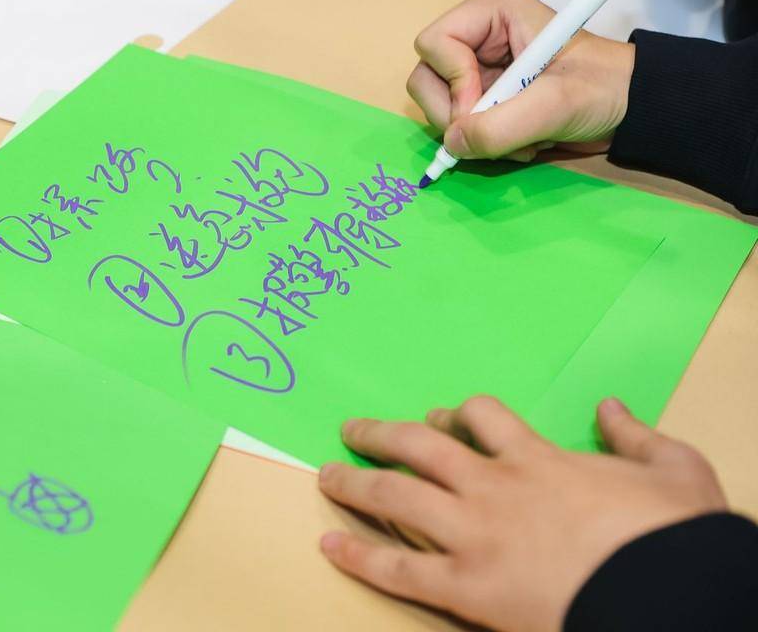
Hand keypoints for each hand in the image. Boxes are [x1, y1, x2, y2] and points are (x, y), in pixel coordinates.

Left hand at [317, 396, 727, 631]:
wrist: (665, 595)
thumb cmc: (672, 536)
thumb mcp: (674, 469)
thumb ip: (636, 436)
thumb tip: (611, 406)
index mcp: (538, 459)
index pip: (483, 418)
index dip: (456, 413)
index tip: (440, 415)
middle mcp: (494, 488)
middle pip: (420, 447)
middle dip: (381, 434)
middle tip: (352, 430)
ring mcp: (474, 536)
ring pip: (397, 498)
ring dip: (356, 483)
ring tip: (327, 475)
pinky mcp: (466, 586)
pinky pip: (399, 570)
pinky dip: (360, 557)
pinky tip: (330, 544)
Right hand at [407, 0, 635, 162]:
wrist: (631, 109)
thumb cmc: (604, 89)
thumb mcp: (556, 105)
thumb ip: (501, 126)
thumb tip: (453, 144)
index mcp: (492, 12)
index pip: (434, 43)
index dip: (452, 81)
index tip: (484, 107)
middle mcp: (477, 35)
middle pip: (426, 77)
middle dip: (456, 114)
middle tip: (493, 133)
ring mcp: (477, 67)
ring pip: (438, 105)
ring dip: (473, 134)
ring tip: (518, 140)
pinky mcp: (482, 95)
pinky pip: (456, 125)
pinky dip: (482, 142)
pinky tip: (519, 142)